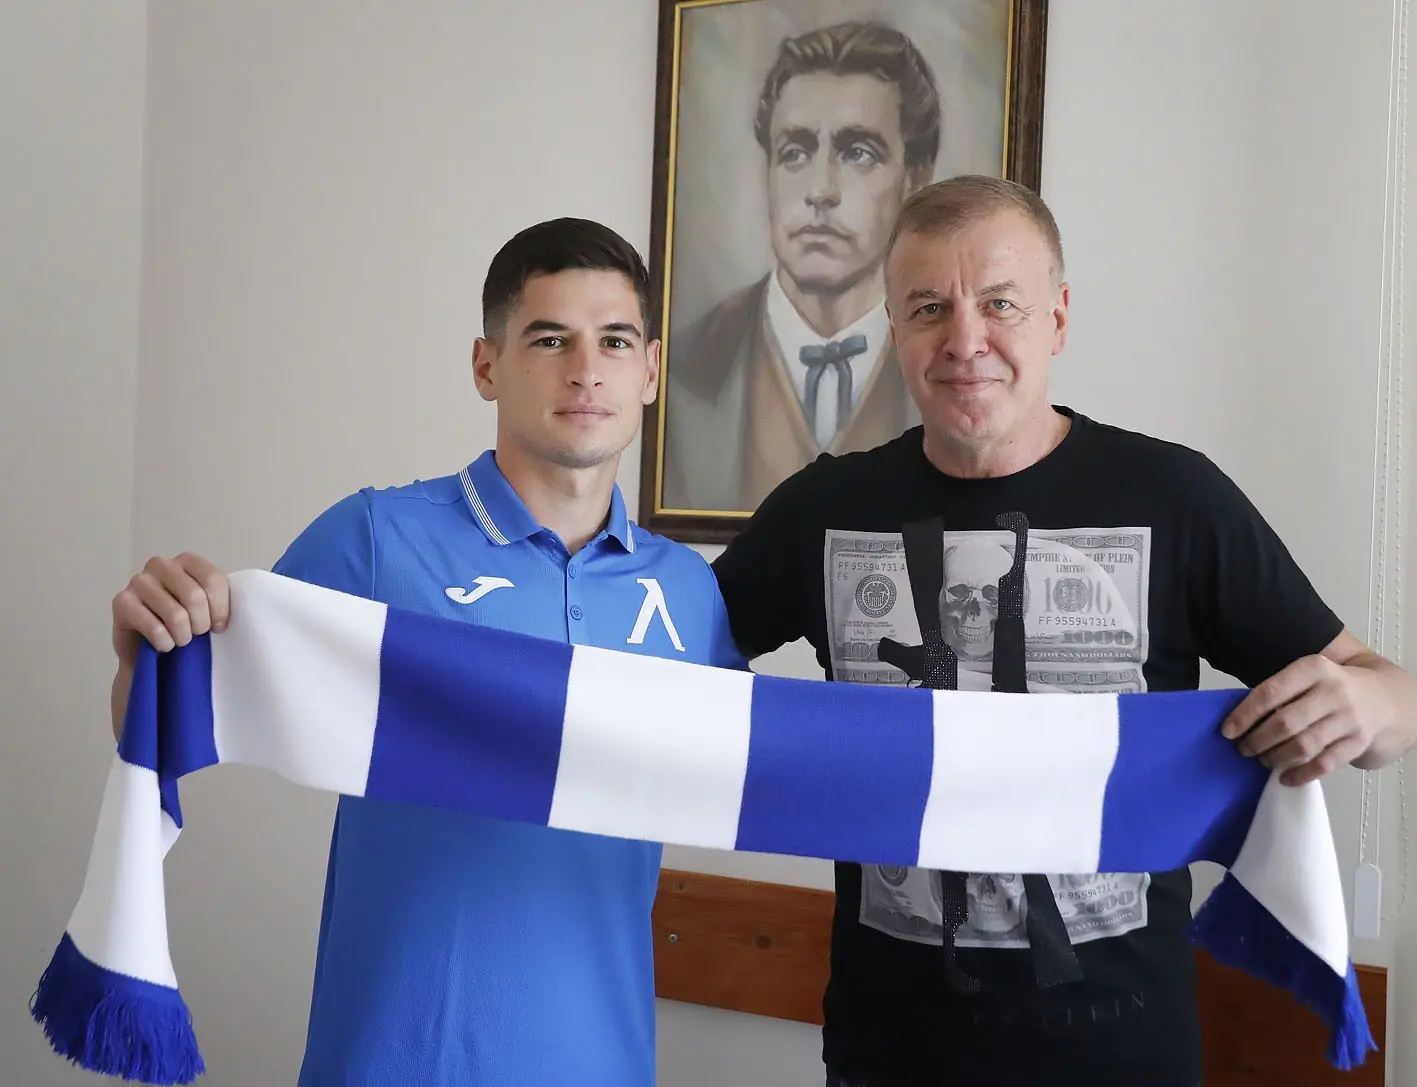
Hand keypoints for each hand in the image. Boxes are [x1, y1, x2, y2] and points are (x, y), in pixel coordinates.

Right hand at [109, 554, 229, 742]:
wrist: (153, 654)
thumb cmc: (188, 628)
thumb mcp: (212, 608)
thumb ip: (229, 596)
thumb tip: (277, 594)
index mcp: (187, 561)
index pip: (213, 580)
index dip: (221, 609)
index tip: (221, 627)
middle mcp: (160, 564)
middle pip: (194, 596)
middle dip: (200, 624)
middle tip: (196, 636)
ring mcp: (138, 581)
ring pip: (174, 613)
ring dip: (182, 636)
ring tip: (180, 641)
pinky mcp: (120, 602)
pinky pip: (152, 625)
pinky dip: (163, 641)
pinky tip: (163, 645)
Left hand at [1220, 652, 1389, 786]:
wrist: (1386, 698)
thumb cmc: (1333, 686)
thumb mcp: (1309, 674)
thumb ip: (1282, 690)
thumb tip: (1240, 719)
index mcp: (1314, 668)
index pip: (1271, 692)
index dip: (1245, 715)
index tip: (1228, 731)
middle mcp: (1333, 692)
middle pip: (1285, 722)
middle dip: (1257, 740)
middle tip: (1243, 749)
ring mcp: (1349, 719)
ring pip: (1303, 745)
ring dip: (1276, 758)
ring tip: (1263, 760)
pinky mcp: (1359, 743)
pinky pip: (1325, 764)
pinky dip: (1301, 774)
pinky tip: (1285, 778)